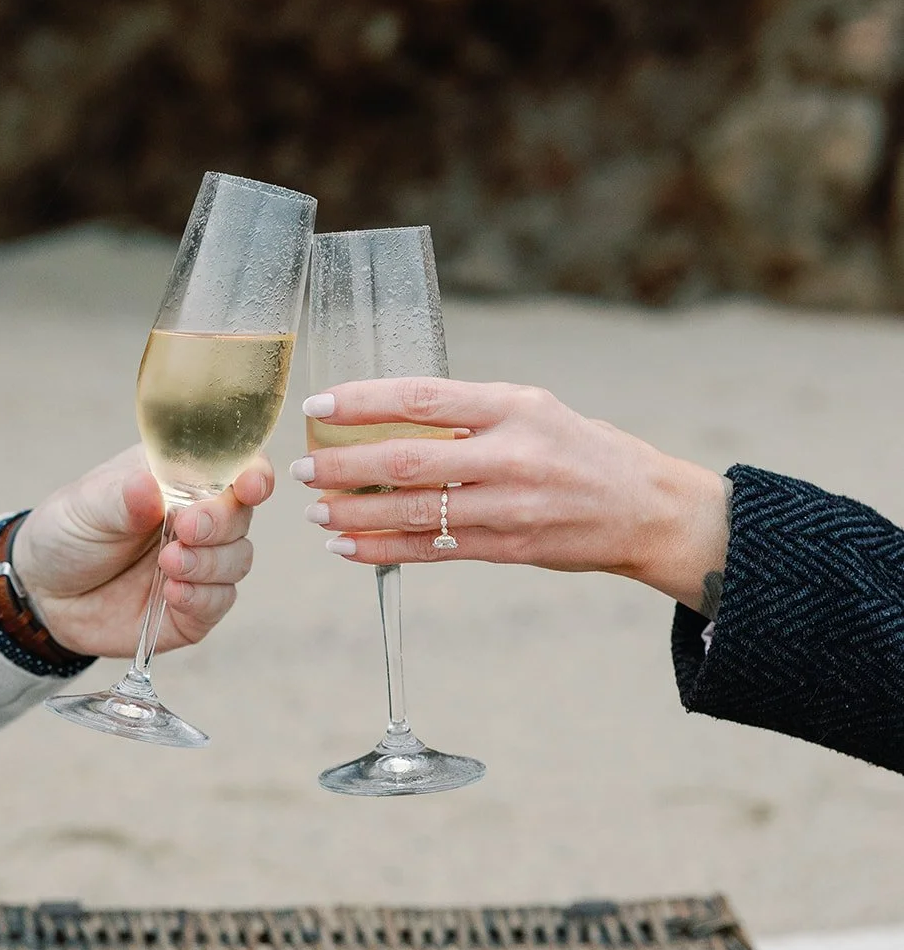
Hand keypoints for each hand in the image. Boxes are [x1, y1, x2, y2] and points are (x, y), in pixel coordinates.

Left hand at [12, 446, 272, 656]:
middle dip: (220, 523)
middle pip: (240, 515)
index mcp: (179, 478)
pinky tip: (172, 593)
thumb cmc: (67, 531)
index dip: (253, 474)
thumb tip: (151, 487)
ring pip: (238, 559)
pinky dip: (201, 597)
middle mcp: (198, 517)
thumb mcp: (85, 506)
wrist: (42, 593)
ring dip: (209, 562)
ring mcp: (200, 563)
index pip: (235, 467)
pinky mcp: (194, 607)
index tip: (250, 486)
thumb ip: (121, 498)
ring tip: (169, 564)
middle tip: (185, 529)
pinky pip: (219, 602)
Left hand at [293, 379, 727, 610]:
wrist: (646, 510)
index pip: (422, 398)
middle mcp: (510, 455)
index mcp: (513, 407)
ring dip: (355, 514)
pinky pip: (433, 551)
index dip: (363, 402)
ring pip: (413, 512)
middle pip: (407, 460)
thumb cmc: (581, 448)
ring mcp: (509, 507)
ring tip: (316, 512)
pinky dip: (384, 550)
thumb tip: (389, 415)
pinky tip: (349, 547)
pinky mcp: (509, 548)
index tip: (319, 405)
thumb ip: (469, 412)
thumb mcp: (533, 409)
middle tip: (302, 469)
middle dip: (344, 466)